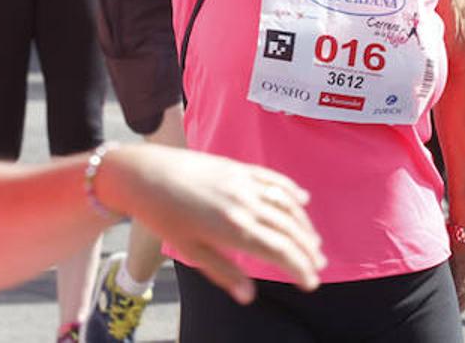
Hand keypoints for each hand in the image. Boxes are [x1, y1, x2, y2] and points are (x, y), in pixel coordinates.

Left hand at [104, 145, 324, 303]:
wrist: (146, 175)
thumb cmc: (164, 216)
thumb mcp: (191, 250)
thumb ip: (224, 272)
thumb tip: (248, 297)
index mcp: (233, 229)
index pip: (280, 252)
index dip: (300, 268)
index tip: (311, 282)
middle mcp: (245, 204)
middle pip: (289, 229)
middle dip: (308, 249)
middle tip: (319, 264)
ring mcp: (244, 183)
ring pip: (287, 205)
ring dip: (305, 224)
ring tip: (314, 241)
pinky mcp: (239, 167)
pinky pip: (274, 179)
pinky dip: (292, 190)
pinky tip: (303, 201)